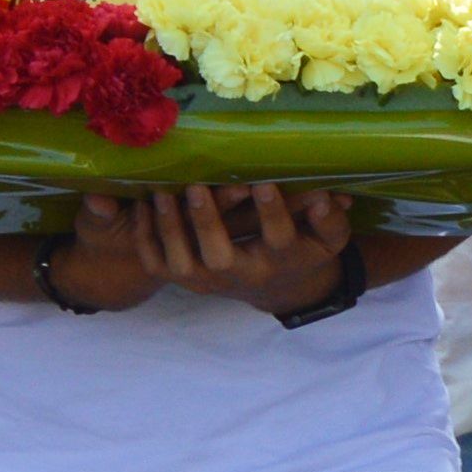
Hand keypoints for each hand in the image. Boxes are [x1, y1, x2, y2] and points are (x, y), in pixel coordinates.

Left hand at [119, 183, 358, 312]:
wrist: (278, 287)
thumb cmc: (303, 250)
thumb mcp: (328, 238)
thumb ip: (329, 219)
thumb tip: (323, 197)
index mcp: (279, 260)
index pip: (278, 240)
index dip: (272, 214)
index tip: (262, 184)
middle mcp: (241, 275)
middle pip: (219, 259)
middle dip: (206, 224)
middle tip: (196, 187)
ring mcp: (209, 282)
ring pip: (181, 265)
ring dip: (169, 230)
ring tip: (162, 194)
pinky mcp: (186, 280)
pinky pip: (158, 266)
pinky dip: (146, 239)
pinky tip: (142, 207)